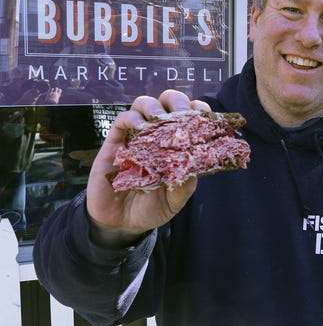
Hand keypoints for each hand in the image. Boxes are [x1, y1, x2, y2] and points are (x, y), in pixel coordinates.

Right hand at [86, 89, 211, 245]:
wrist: (121, 223)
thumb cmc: (152, 208)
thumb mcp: (175, 200)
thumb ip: (185, 183)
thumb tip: (195, 165)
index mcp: (178, 144)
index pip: (190, 116)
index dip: (198, 110)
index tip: (203, 115)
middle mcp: (159, 135)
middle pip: (169, 102)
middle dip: (177, 102)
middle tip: (179, 115)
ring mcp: (137, 136)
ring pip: (145, 104)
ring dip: (155, 108)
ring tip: (159, 121)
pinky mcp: (115, 142)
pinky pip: (123, 120)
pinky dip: (133, 119)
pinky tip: (140, 130)